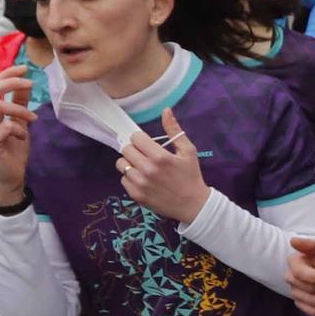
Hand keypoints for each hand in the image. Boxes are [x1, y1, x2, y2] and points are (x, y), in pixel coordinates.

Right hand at [0, 68, 36, 201]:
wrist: (10, 177)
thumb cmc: (13, 150)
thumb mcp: (20, 122)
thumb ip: (20, 103)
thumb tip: (26, 83)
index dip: (5, 74)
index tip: (24, 68)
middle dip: (10, 82)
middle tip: (29, 82)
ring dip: (19, 109)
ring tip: (32, 119)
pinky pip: (4, 127)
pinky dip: (18, 128)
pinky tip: (23, 136)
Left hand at [116, 106, 207, 223]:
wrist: (193, 205)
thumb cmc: (191, 175)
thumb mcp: (188, 151)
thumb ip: (174, 130)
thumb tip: (166, 110)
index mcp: (160, 156)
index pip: (136, 138)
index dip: (141, 139)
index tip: (148, 144)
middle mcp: (147, 169)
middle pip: (126, 149)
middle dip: (134, 149)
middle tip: (144, 155)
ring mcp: (140, 184)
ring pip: (121, 164)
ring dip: (130, 163)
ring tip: (142, 167)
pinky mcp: (136, 195)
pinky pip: (123, 180)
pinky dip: (130, 177)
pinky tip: (142, 179)